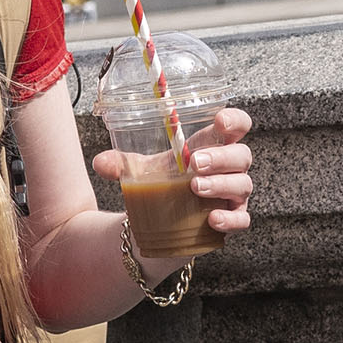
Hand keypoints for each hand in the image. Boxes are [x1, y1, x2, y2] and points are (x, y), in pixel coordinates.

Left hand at [93, 107, 255, 239]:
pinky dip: (229, 218)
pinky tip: (212, 218)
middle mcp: (229, 168)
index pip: (237, 125)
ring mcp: (233, 194)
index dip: (235, 121)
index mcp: (212, 145)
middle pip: (241, 156)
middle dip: (220, 157)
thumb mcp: (142, 170)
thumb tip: (101, 162)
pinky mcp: (232, 218)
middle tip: (195, 163)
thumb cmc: (163, 184)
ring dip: (220, 184)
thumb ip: (122, 164)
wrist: (163, 222)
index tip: (220, 122)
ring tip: (195, 187)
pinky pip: (241, 218)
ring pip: (242, 185)